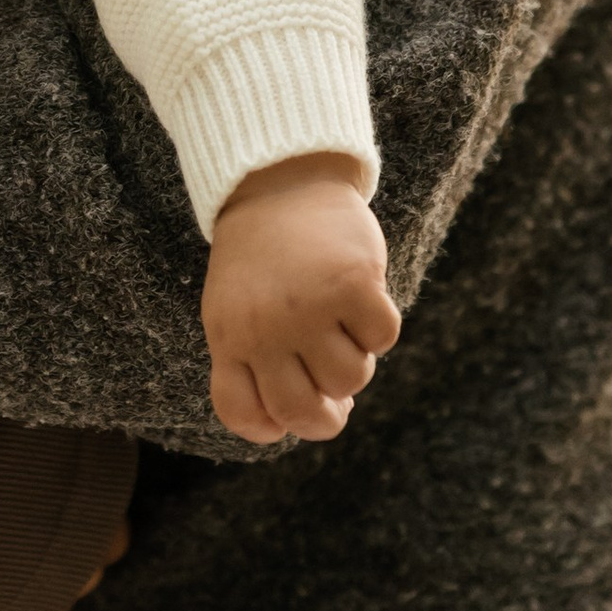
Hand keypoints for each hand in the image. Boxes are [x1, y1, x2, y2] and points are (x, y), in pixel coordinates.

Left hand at [203, 152, 399, 445]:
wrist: (278, 183)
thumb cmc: (261, 260)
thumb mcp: (235, 312)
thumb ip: (259, 367)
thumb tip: (325, 417)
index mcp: (229, 338)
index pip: (243, 414)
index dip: (272, 426)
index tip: (286, 410)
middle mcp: (265, 329)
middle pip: (303, 414)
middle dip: (326, 416)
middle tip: (334, 392)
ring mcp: (309, 307)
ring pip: (351, 379)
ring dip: (354, 361)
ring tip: (338, 325)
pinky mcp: (353, 283)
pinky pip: (382, 340)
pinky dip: (377, 327)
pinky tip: (359, 299)